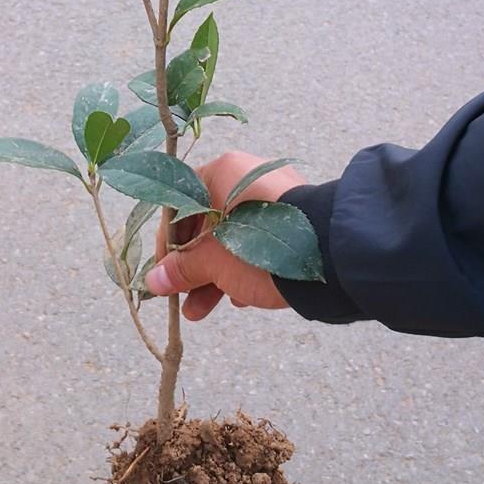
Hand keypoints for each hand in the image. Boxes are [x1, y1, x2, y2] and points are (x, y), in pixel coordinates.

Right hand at [146, 151, 305, 320]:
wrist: (329, 257)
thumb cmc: (260, 248)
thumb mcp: (212, 261)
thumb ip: (182, 268)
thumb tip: (154, 281)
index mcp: (224, 172)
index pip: (181, 203)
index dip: (167, 241)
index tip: (162, 270)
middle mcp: (248, 177)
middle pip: (207, 224)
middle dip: (192, 266)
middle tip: (180, 296)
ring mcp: (275, 198)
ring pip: (233, 237)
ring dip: (213, 274)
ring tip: (200, 311)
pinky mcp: (294, 221)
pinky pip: (259, 243)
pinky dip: (244, 268)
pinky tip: (238, 298)